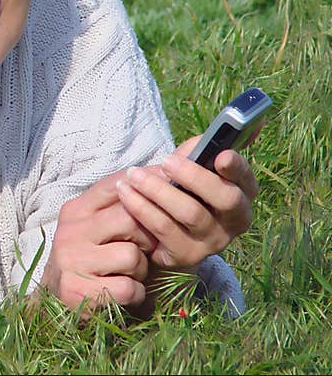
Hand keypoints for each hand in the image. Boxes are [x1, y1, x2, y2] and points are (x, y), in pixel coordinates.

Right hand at [40, 171, 157, 314]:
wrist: (57, 298)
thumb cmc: (89, 257)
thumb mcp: (96, 225)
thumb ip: (122, 204)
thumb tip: (165, 173)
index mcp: (75, 210)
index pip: (116, 185)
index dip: (148, 182)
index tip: (172, 182)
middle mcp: (70, 232)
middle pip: (129, 218)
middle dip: (146, 235)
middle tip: (144, 248)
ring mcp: (72, 261)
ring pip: (131, 255)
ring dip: (140, 268)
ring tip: (128, 272)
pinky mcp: (80, 291)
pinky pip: (128, 287)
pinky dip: (134, 293)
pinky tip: (123, 291)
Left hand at [115, 135, 258, 270]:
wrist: (155, 233)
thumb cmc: (178, 190)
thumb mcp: (190, 169)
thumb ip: (206, 147)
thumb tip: (251, 119)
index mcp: (242, 193)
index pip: (247, 180)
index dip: (237, 167)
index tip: (220, 154)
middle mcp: (234, 221)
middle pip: (225, 198)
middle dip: (194, 176)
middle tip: (165, 161)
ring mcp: (212, 242)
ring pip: (190, 213)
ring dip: (158, 190)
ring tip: (133, 174)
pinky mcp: (186, 255)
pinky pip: (163, 228)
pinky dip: (141, 207)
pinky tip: (124, 191)